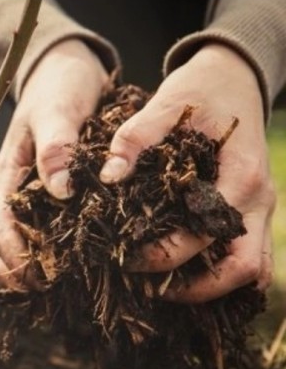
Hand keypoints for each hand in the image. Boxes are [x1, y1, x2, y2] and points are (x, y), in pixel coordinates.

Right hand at [0, 39, 108, 287]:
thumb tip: (60, 191)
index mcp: (7, 177)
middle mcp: (15, 193)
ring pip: (29, 244)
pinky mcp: (53, 195)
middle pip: (9, 248)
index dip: (17, 261)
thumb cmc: (59, 85)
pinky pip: (51, 231)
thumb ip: (56, 147)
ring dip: (44, 268)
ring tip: (74, 289)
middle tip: (60, 295)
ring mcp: (32, 195)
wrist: (65, 67)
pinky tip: (87, 264)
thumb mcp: (58, 109)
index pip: (1, 232)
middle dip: (28, 275)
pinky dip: (62, 251)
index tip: (43, 281)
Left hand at [99, 43, 275, 302]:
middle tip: (147, 289)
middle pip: (243, 269)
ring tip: (162, 290)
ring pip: (252, 271)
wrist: (235, 78)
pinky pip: (249, 259)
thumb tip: (108, 177)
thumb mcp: (165, 105)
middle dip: (195, 289)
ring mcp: (261, 210)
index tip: (126, 258)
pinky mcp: (252, 213)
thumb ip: (134, 139)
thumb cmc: (199, 92)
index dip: (165, 256)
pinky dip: (222, 276)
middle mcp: (258, 201)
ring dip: (212, 289)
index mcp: (241, 176)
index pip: (206, 235)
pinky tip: (183, 279)